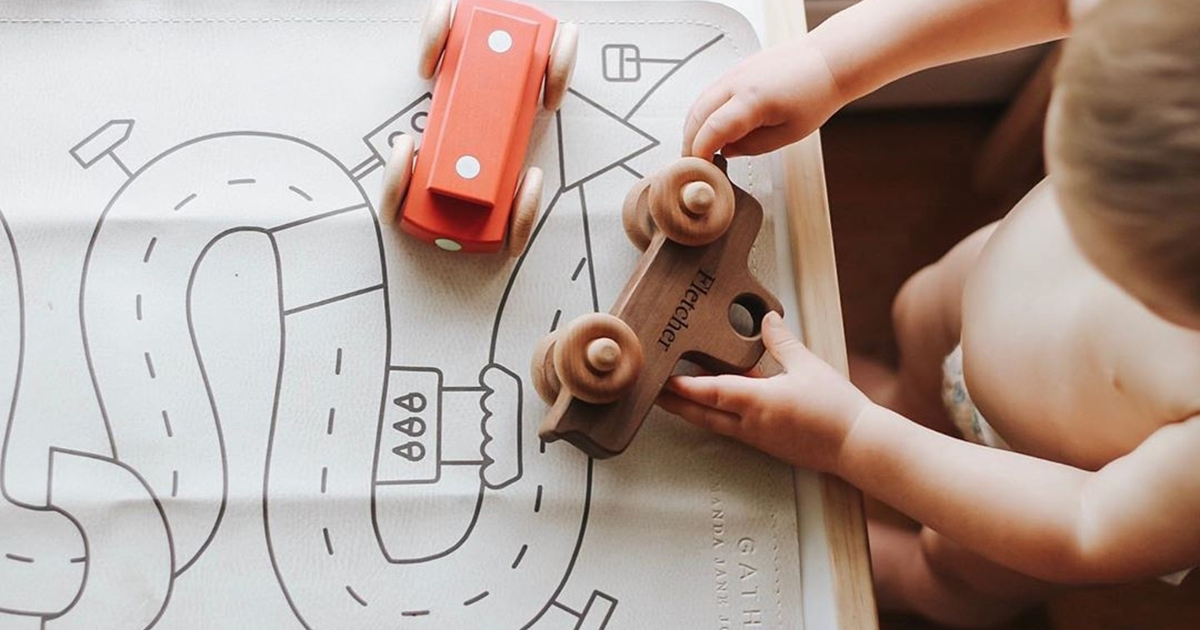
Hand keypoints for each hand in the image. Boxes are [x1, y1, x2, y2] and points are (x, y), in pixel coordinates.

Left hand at [657, 312, 869, 473]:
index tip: (663, 378)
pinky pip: (735, 428)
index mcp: (759, 402)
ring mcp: (758, 438)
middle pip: (703, 414)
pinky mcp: (767, 445)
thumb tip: (767, 319)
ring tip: (677, 395)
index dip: (683, 386)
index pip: (711, 392)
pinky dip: (720, 415)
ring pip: (716, 422)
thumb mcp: (808, 366)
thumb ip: (781, 342)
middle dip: (676, 403)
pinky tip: (720, 402)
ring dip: (695, 409)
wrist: (858, 446)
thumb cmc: (836, 409)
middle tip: (654, 392)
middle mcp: (751, 425)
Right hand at [682, 35, 844, 158]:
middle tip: (694, 164)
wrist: (828, 61)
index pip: (712, 130)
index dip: (700, 153)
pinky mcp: (735, 69)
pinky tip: (710, 128)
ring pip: (699, 102)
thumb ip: (753, 146)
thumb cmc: (816, 95)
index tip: (700, 169)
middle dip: (690, 142)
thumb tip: (727, 152)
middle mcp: (737, 82)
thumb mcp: (789, 134)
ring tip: (699, 149)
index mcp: (752, 99)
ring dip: (693, 127)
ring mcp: (734, 72)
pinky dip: (703, 112)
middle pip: (697, 116)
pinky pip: (708, 92)